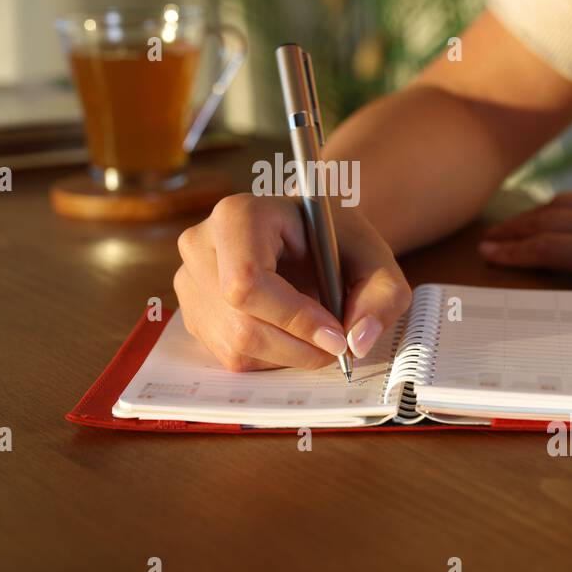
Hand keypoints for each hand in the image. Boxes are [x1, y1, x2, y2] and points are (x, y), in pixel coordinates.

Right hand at [175, 193, 412, 371]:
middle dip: (297, 346)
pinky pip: (229, 355)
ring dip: (287, 354)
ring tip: (314, 331)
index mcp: (238, 215)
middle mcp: (200, 245)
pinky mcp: (192, 312)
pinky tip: (289, 331)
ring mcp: (189, 281)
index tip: (336, 335)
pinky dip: (270, 356)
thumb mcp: (374, 258)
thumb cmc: (336, 241)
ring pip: (235, 346)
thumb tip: (356, 343)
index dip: (294, 318)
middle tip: (336, 345)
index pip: (248, 281)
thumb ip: (382, 296)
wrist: (308, 235)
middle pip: (240, 323)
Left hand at [478, 185, 571, 296]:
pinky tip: (489, 256)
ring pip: (541, 224)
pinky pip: (539, 249)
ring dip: (511, 232)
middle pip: (559, 207)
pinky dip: (511, 252)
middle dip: (530, 216)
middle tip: (505, 226)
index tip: (552, 211)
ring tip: (488, 241)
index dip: (569, 206)